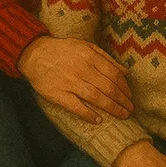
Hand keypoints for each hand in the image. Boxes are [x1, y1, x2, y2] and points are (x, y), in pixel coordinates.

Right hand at [17, 35, 132, 122]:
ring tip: (122, 115)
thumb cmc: (64, 50)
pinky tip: (98, 120)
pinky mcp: (58, 94)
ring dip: (112, 108)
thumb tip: (125, 71)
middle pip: (108, 88)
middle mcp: (82, 69)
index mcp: (90, 56)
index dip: (124, 87)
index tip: (130, 96)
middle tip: (130, 109)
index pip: (114, 75)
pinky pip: (76, 107)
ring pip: (96, 98)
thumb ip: (106, 58)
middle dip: (122, 100)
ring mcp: (70, 83)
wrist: (36, 54)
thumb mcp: (86, 46)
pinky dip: (88, 115)